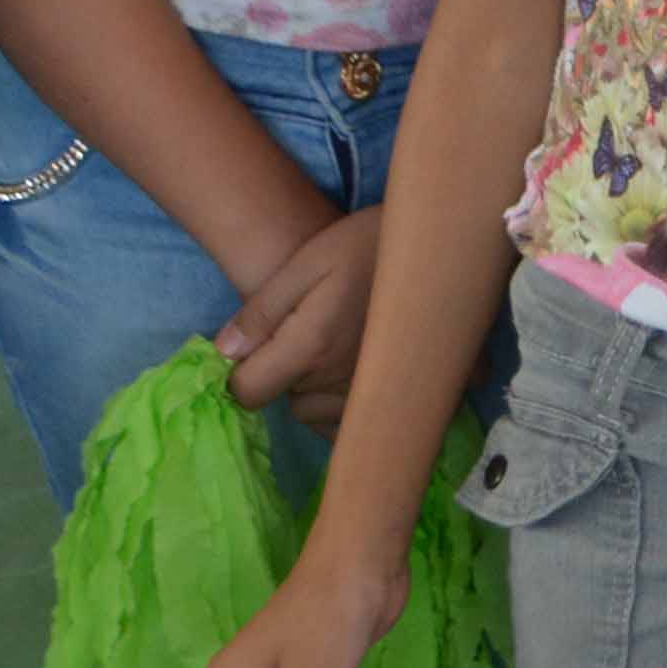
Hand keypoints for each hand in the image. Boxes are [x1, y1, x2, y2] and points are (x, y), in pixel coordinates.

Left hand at [220, 202, 384, 427]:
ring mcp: (375, 394)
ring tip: (337, 345)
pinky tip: (359, 368)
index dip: (242, 374)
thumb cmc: (369, 245)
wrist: (443, 246)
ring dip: (318, 390)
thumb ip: (262, 311)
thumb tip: (224, 354)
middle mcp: (341, 382)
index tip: (256, 349)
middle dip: (286, 374)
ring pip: (321, 413)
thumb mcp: (308, 263)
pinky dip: (348, 405)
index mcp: (312, 347)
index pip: (249, 391)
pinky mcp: (405, 399)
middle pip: (288, 401)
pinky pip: (356, 422)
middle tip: (308, 330)